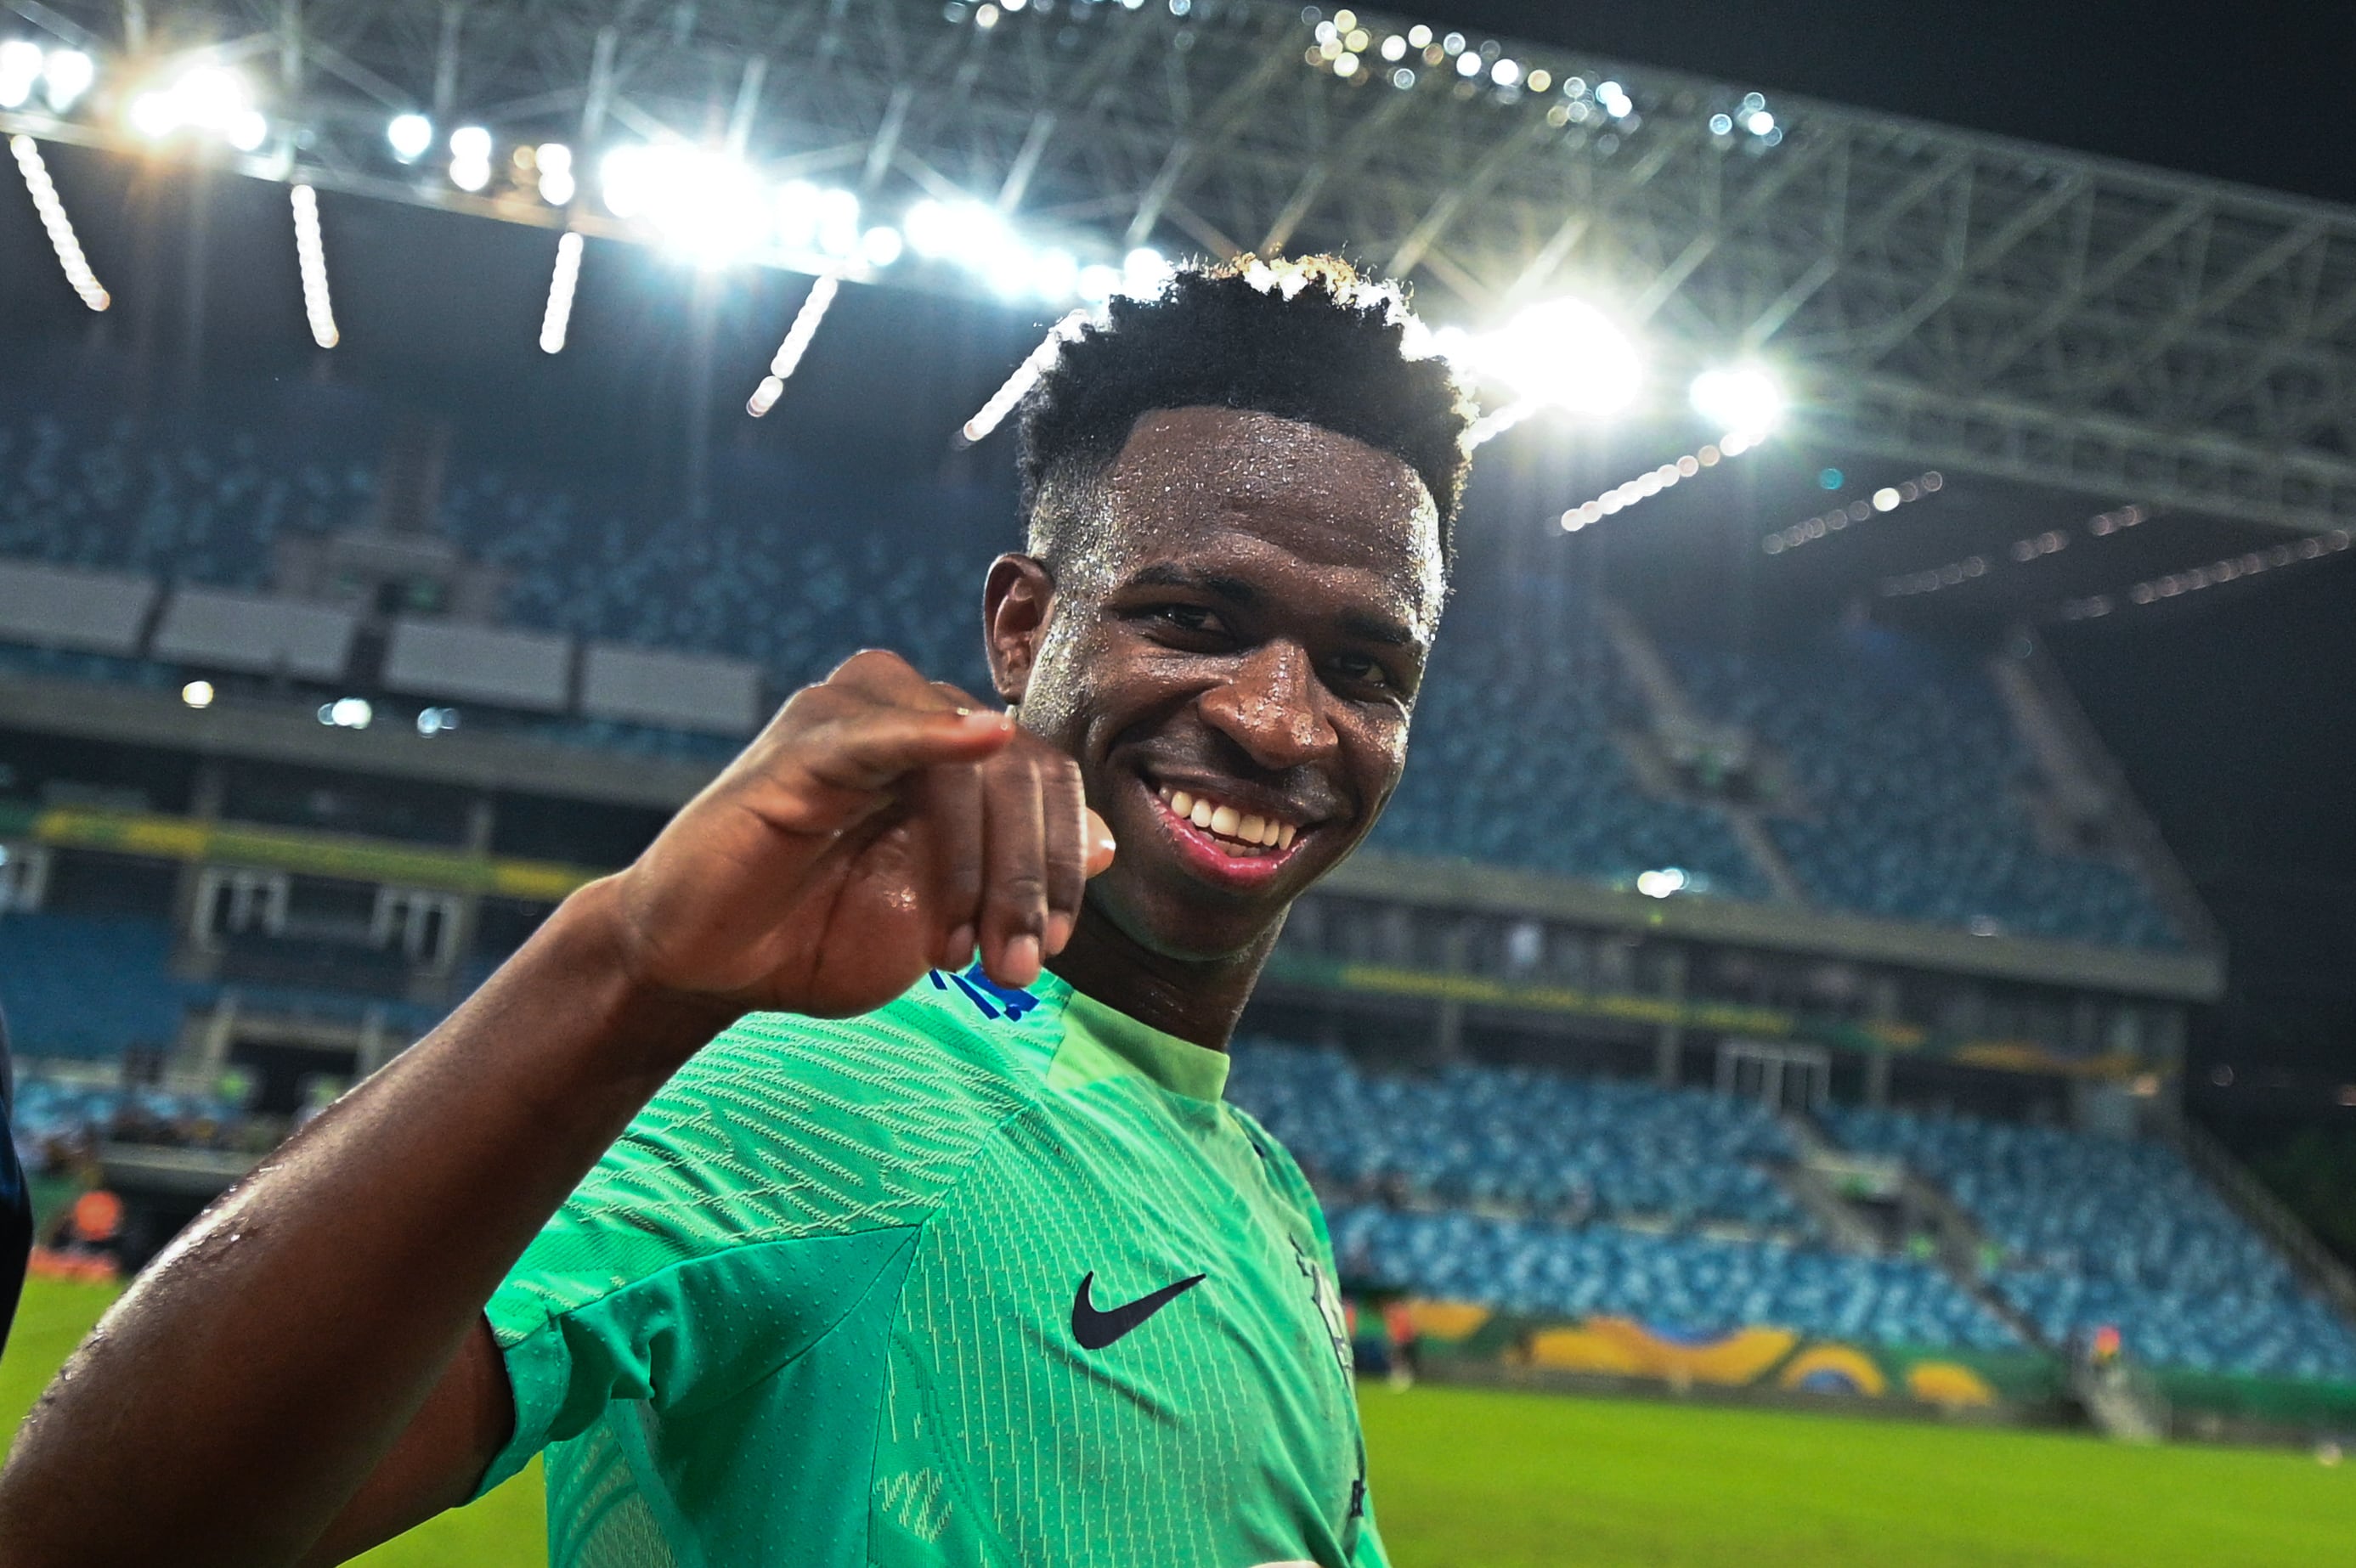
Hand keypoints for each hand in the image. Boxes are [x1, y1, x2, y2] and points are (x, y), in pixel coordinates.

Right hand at [604, 650, 1113, 1017]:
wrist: (709, 967)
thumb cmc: (821, 933)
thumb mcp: (942, 917)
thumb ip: (1016, 876)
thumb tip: (1106, 843)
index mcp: (949, 754)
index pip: (1045, 777)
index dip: (1062, 862)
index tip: (1054, 948)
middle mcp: (909, 719)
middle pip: (1019, 772)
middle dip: (1027, 881)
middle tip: (1015, 969)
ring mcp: (855, 720)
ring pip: (970, 765)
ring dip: (981, 865)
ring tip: (958, 956)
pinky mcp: (802, 744)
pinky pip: (881, 731)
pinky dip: (936, 733)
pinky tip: (983, 737)